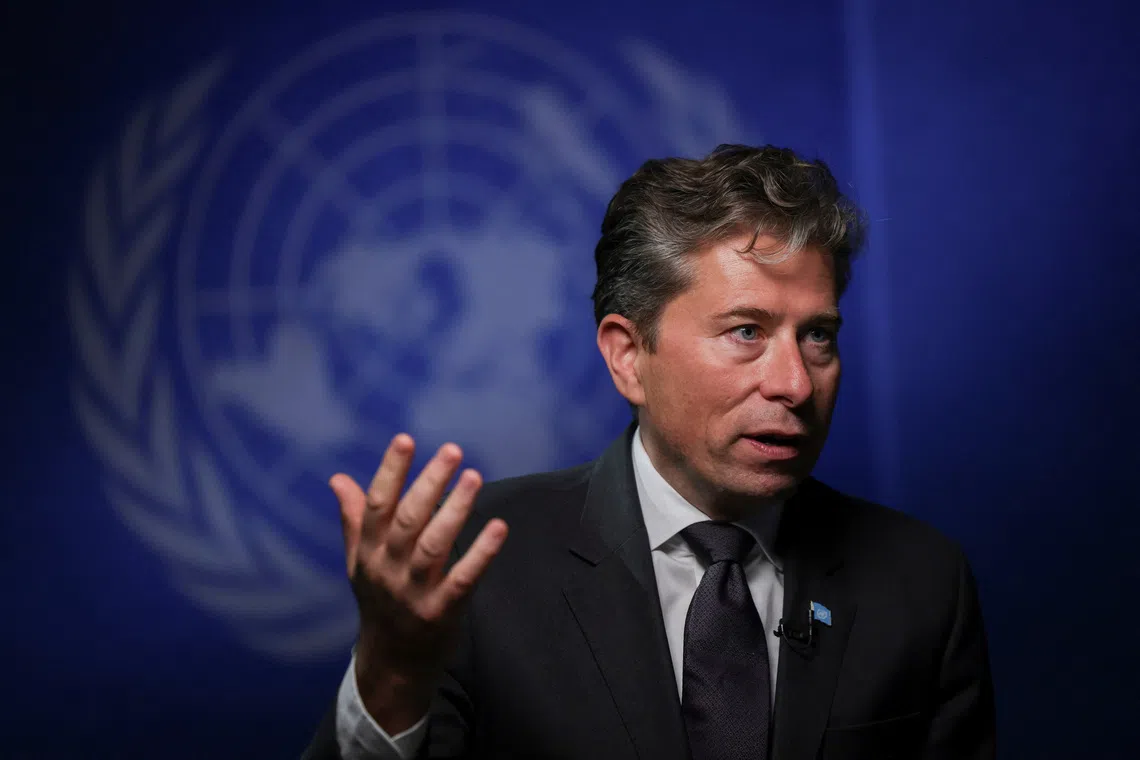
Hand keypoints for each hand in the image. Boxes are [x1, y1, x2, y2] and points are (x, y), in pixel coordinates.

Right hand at [330, 434, 508, 731]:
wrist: (391, 662)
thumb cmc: (379, 601)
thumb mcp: (359, 561)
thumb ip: (353, 519)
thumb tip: (338, 478)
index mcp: (368, 552)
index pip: (377, 504)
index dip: (390, 471)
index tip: (405, 439)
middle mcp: (387, 569)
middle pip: (407, 520)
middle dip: (429, 483)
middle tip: (452, 450)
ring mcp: (413, 592)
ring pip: (433, 546)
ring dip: (455, 510)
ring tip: (474, 477)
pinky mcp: (441, 612)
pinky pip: (463, 579)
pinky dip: (481, 554)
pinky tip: (498, 528)